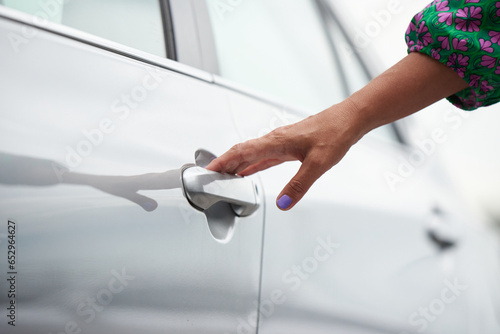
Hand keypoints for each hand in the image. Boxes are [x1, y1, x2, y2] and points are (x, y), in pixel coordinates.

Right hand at [206, 101, 365, 209]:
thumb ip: (299, 185)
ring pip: (251, 154)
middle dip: (224, 165)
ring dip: (237, 165)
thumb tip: (283, 203)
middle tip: (211, 178)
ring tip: (225, 177)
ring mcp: (281, 142)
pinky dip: (252, 164)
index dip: (223, 161)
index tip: (208, 170)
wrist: (348, 119)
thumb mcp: (318, 163)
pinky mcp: (288, 145)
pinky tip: (249, 171)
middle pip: (242, 152)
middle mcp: (275, 140)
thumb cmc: (335, 133)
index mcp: (276, 142)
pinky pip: (264, 156)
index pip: (241, 151)